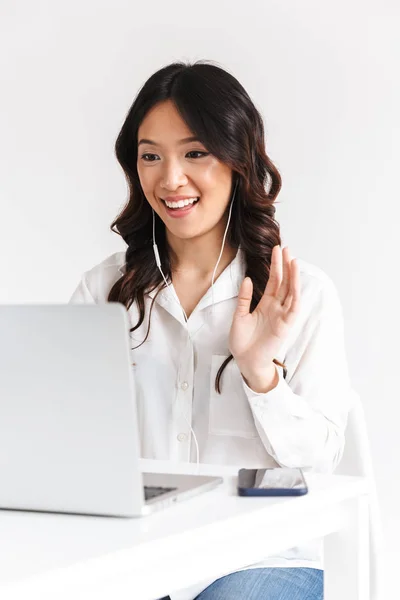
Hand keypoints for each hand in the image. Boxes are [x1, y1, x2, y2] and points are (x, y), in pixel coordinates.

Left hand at [228, 245, 300, 375]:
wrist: (245, 360)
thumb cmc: (243, 341)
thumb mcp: (239, 315)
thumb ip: (244, 298)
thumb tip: (248, 279)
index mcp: (266, 304)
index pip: (274, 281)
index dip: (275, 265)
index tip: (276, 250)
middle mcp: (276, 307)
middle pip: (284, 282)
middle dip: (285, 265)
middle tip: (285, 248)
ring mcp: (282, 315)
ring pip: (291, 292)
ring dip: (293, 277)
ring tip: (293, 260)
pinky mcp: (286, 325)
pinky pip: (293, 308)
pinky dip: (295, 295)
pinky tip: (294, 282)